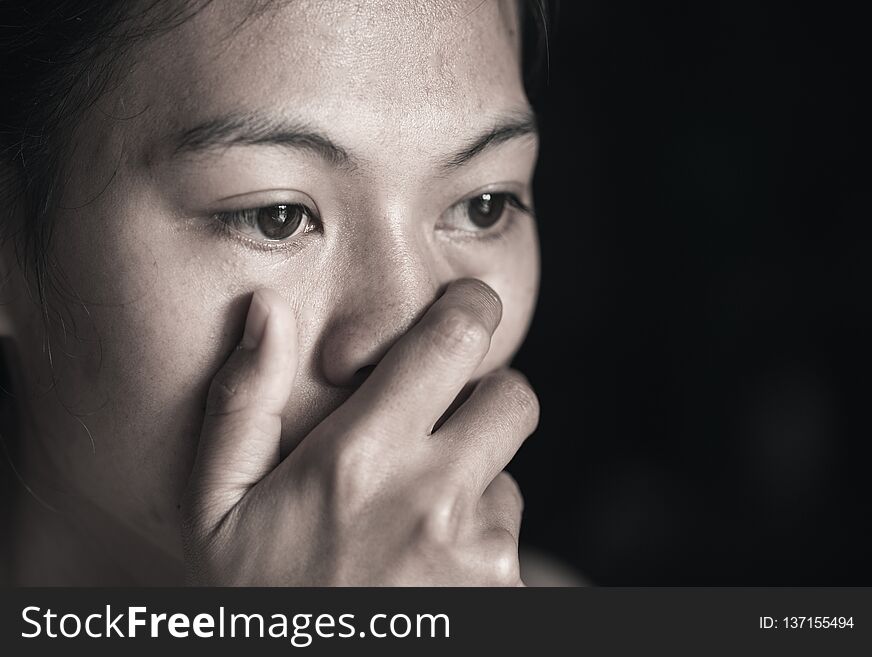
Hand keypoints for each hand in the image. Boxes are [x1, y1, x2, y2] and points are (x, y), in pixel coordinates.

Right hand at [181, 279, 538, 584]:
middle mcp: (432, 498)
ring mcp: (477, 553)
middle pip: (513, 397)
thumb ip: (242, 403)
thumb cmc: (257, 602)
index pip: (454, 341)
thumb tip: (267, 311)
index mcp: (359, 458)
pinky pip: (508, 538)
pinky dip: (477, 540)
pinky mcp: (504, 595)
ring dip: (472, 481)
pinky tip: (425, 570)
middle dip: (487, 395)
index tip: (465, 305)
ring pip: (507, 473)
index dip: (470, 308)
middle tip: (442, 422)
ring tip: (408, 524)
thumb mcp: (216, 509)